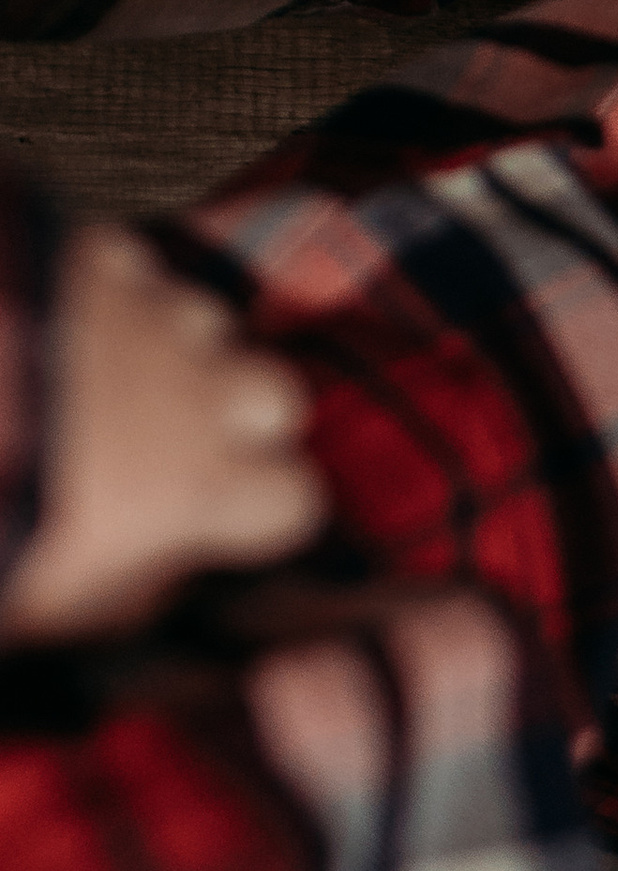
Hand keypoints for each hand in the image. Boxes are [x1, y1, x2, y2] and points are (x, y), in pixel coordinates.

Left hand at [0, 227, 324, 646]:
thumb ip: (146, 579)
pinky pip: (138, 267)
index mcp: (200, 488)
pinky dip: (118, 291)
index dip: (263, 511)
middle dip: (243, 418)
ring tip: (122, 379)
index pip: (297, 500)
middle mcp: (195, 395)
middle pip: (278, 395)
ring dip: (180, 350)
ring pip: (212, 322)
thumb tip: (171, 559)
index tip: (229, 520)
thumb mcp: (68, 603)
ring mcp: (149, 321)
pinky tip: (79, 322)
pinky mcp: (96, 267)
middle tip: (183, 443)